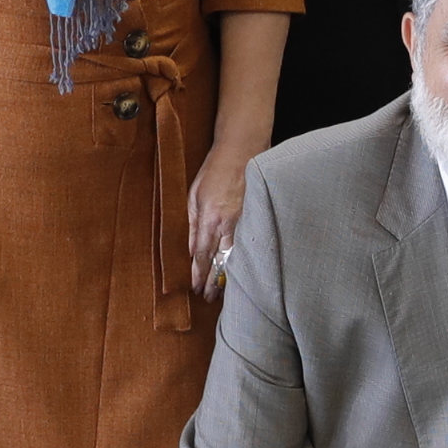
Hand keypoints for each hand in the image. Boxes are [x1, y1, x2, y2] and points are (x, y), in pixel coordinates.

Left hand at [189, 132, 262, 294]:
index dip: (198, 274)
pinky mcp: (257, 217)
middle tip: (209, 298)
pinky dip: (243, 259)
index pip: (202, 253)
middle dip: (214, 281)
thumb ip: (192, 224)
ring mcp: (245, 221)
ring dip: (228, 275)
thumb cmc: (215, 169)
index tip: (195, 288)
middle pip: (220, 261)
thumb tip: (190, 249)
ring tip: (223, 291)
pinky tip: (241, 271)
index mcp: (210, 217)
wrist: (242, 149)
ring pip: (236, 256)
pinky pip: (248, 244)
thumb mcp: (194, 195)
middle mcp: (228, 223)